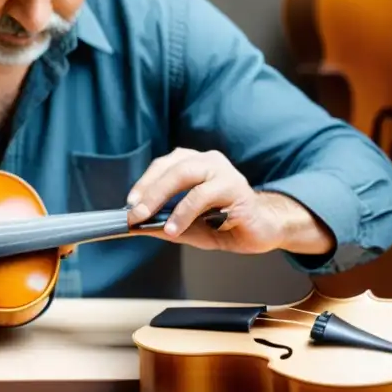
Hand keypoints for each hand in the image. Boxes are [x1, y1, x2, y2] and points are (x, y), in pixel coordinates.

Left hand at [126, 148, 333, 254]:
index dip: (144, 183)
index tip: (129, 204)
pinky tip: (175, 227)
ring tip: (150, 220)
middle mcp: (209, 162)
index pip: (163, 166)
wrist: (263, 230)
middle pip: (173, 168)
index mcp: (194, 164)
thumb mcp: (187, 226)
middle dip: (149, 191)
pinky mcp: (237, 188)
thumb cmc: (224, 224)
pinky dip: (185, 212)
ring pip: (187, 176)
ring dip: (164, 199)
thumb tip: (137, 226)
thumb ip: (164, 223)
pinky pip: (204, 196)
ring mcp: (224, 172)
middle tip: (134, 213)